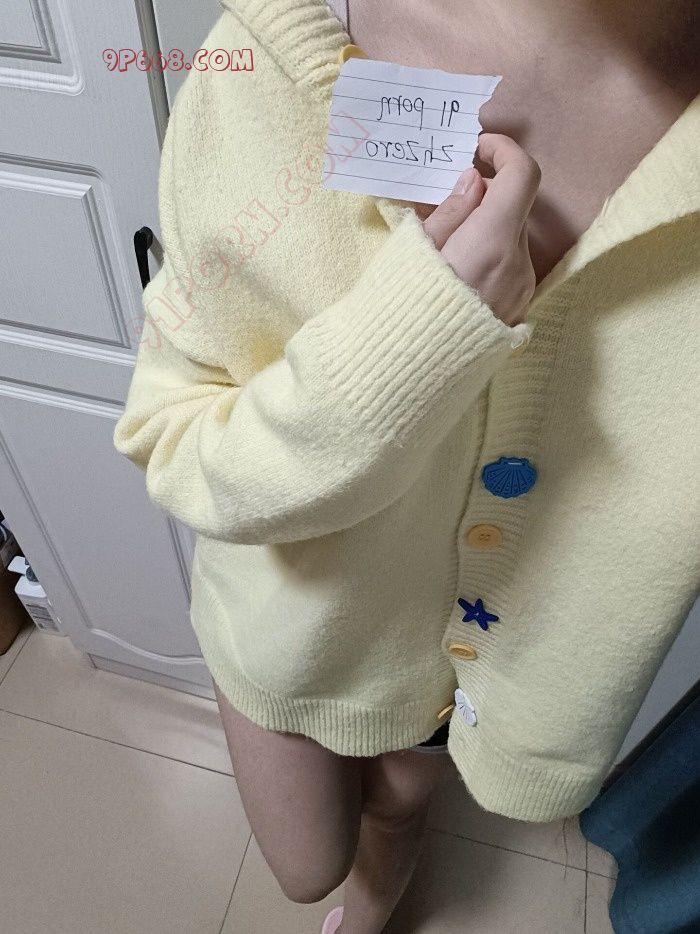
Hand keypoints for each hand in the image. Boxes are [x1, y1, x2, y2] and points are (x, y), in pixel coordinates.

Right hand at [417, 134, 540, 325]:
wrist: (404, 374)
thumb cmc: (400, 307)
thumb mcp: (415, 249)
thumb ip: (452, 211)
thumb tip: (474, 182)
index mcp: (493, 241)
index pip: (522, 175)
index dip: (504, 151)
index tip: (478, 148)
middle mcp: (517, 265)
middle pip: (516, 208)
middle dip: (487, 194)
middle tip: (448, 198)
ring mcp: (521, 292)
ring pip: (512, 241)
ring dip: (487, 228)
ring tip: (447, 242)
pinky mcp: (515, 314)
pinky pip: (509, 270)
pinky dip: (490, 256)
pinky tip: (458, 272)